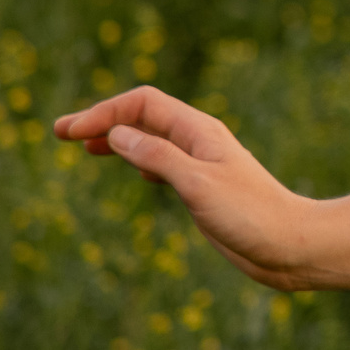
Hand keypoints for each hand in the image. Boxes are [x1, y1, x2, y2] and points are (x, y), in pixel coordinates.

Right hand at [54, 88, 315, 289]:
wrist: (290, 245)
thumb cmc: (251, 215)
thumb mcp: (198, 184)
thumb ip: (159, 156)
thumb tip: (117, 133)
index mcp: (200, 132)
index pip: (143, 103)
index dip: (103, 112)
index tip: (68, 133)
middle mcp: (199, 142)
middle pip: (143, 117)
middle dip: (102, 120)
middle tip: (59, 133)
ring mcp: (202, 165)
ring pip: (151, 139)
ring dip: (117, 138)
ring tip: (83, 146)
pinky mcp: (204, 189)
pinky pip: (164, 162)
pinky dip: (140, 159)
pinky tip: (132, 168)